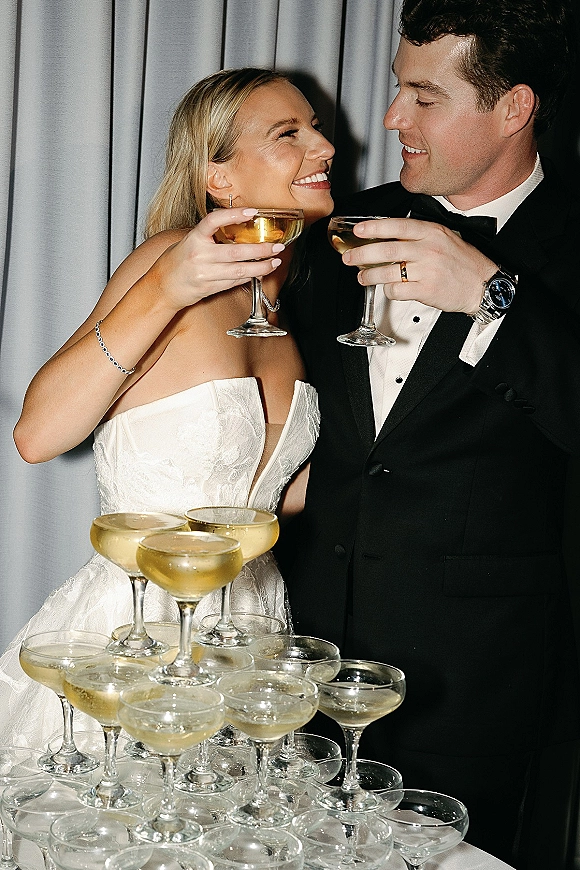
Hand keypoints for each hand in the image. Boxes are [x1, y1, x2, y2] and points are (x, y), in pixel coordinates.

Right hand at [147, 207, 284, 310]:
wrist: (163, 286)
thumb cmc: (177, 261)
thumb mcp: (190, 241)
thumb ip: (211, 236)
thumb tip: (238, 227)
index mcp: (194, 239)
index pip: (214, 221)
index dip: (233, 215)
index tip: (252, 212)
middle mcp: (200, 256)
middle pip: (236, 252)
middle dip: (260, 249)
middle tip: (276, 246)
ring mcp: (205, 274)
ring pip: (240, 271)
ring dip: (261, 267)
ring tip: (275, 262)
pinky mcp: (210, 288)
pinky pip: (234, 282)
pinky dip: (249, 276)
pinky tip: (260, 272)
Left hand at [341, 217, 496, 313]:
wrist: (483, 285)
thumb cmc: (463, 262)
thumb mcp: (444, 238)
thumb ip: (418, 235)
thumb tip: (388, 234)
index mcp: (431, 232)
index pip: (397, 226)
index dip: (374, 227)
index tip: (358, 230)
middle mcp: (429, 249)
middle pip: (387, 250)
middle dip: (362, 254)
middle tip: (349, 258)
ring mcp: (428, 270)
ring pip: (388, 272)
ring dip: (369, 276)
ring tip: (362, 277)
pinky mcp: (427, 290)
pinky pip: (398, 290)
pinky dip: (389, 291)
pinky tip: (388, 289)